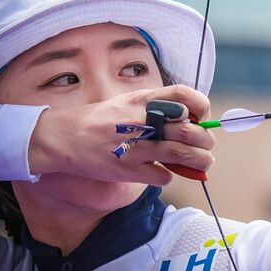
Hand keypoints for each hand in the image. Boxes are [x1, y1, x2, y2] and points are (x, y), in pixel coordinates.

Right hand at [28, 84, 215, 185]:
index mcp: (144, 100)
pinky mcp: (127, 169)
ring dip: (200, 160)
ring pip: (182, 154)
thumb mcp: (130, 101)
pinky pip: (163, 175)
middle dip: (206, 140)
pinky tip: (165, 171)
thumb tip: (193, 119)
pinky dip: (170, 174)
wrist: (64, 138)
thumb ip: (159, 106)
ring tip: (203, 163)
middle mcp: (141, 121)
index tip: (202, 117)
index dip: (201, 107)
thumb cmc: (103, 119)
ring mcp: (135, 146)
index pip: (184, 95)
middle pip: (189, 130)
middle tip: (207, 146)